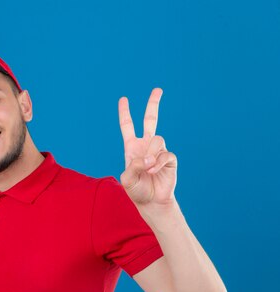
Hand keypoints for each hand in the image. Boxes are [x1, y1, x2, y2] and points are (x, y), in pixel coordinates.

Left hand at [118, 88, 177, 206]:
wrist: (151, 201)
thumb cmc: (136, 190)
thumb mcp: (127, 179)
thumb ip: (133, 166)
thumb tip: (148, 157)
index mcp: (132, 147)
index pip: (128, 126)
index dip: (125, 113)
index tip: (123, 99)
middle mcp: (146, 145)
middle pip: (151, 120)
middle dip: (153, 104)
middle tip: (158, 89)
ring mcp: (158, 150)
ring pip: (157, 139)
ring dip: (151, 154)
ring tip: (148, 168)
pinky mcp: (169, 158)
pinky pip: (165, 153)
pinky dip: (158, 162)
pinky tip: (154, 171)